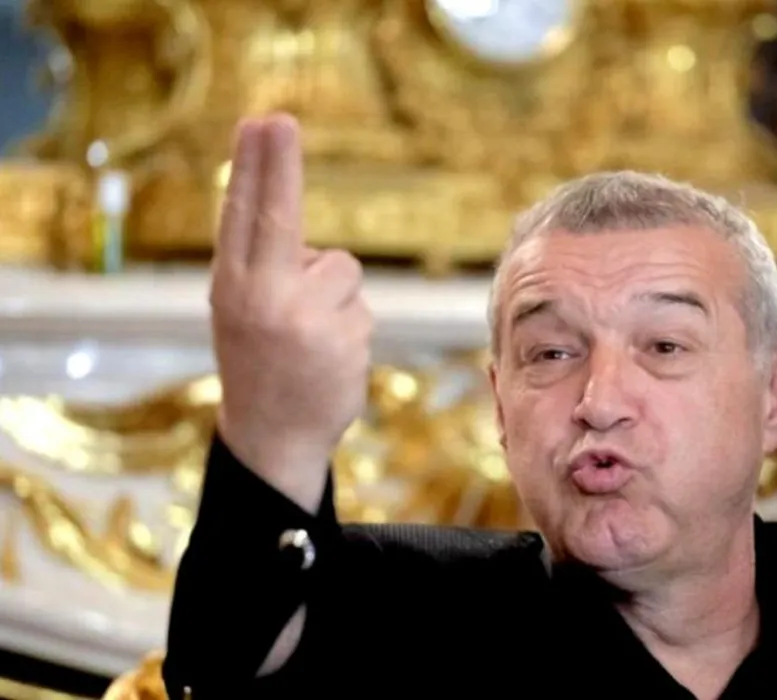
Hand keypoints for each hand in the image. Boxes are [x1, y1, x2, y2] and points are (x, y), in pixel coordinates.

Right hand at [209, 114, 370, 512]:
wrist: (274, 436)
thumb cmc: (260, 361)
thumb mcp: (242, 313)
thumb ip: (265, 273)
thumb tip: (311, 245)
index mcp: (232, 288)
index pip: (243, 217)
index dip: (253, 168)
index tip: (259, 123)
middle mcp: (262, 297)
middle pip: (279, 218)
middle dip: (279, 165)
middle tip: (278, 119)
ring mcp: (304, 318)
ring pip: (342, 268)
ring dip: (336, 295)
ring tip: (312, 336)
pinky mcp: (344, 337)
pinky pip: (361, 305)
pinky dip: (351, 325)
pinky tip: (329, 357)